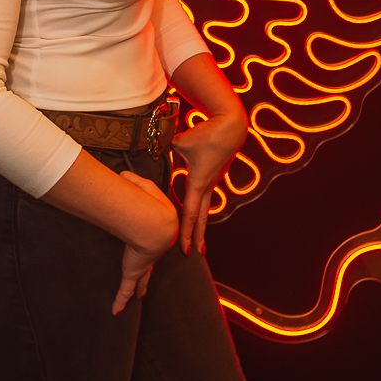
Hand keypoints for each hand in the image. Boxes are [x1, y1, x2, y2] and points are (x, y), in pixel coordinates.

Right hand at [111, 172, 178, 315]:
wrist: (155, 222)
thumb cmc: (151, 204)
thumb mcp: (141, 185)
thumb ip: (133, 179)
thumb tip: (123, 175)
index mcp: (154, 232)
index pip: (152, 238)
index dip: (152, 242)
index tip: (152, 243)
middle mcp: (150, 252)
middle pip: (149, 265)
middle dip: (149, 273)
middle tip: (148, 279)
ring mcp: (142, 264)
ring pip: (140, 280)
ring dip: (139, 289)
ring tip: (138, 297)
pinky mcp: (133, 272)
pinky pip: (125, 290)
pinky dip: (121, 301)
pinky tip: (116, 311)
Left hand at [172, 108, 247, 254]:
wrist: (230, 126)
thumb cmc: (205, 133)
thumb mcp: (180, 141)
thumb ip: (163, 148)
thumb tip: (149, 150)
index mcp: (198, 182)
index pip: (189, 213)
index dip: (185, 233)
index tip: (184, 249)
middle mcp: (207, 186)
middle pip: (201, 218)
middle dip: (197, 237)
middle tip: (195, 254)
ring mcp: (212, 181)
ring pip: (205, 208)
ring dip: (200, 225)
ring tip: (198, 239)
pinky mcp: (214, 174)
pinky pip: (205, 196)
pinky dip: (200, 208)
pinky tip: (196, 212)